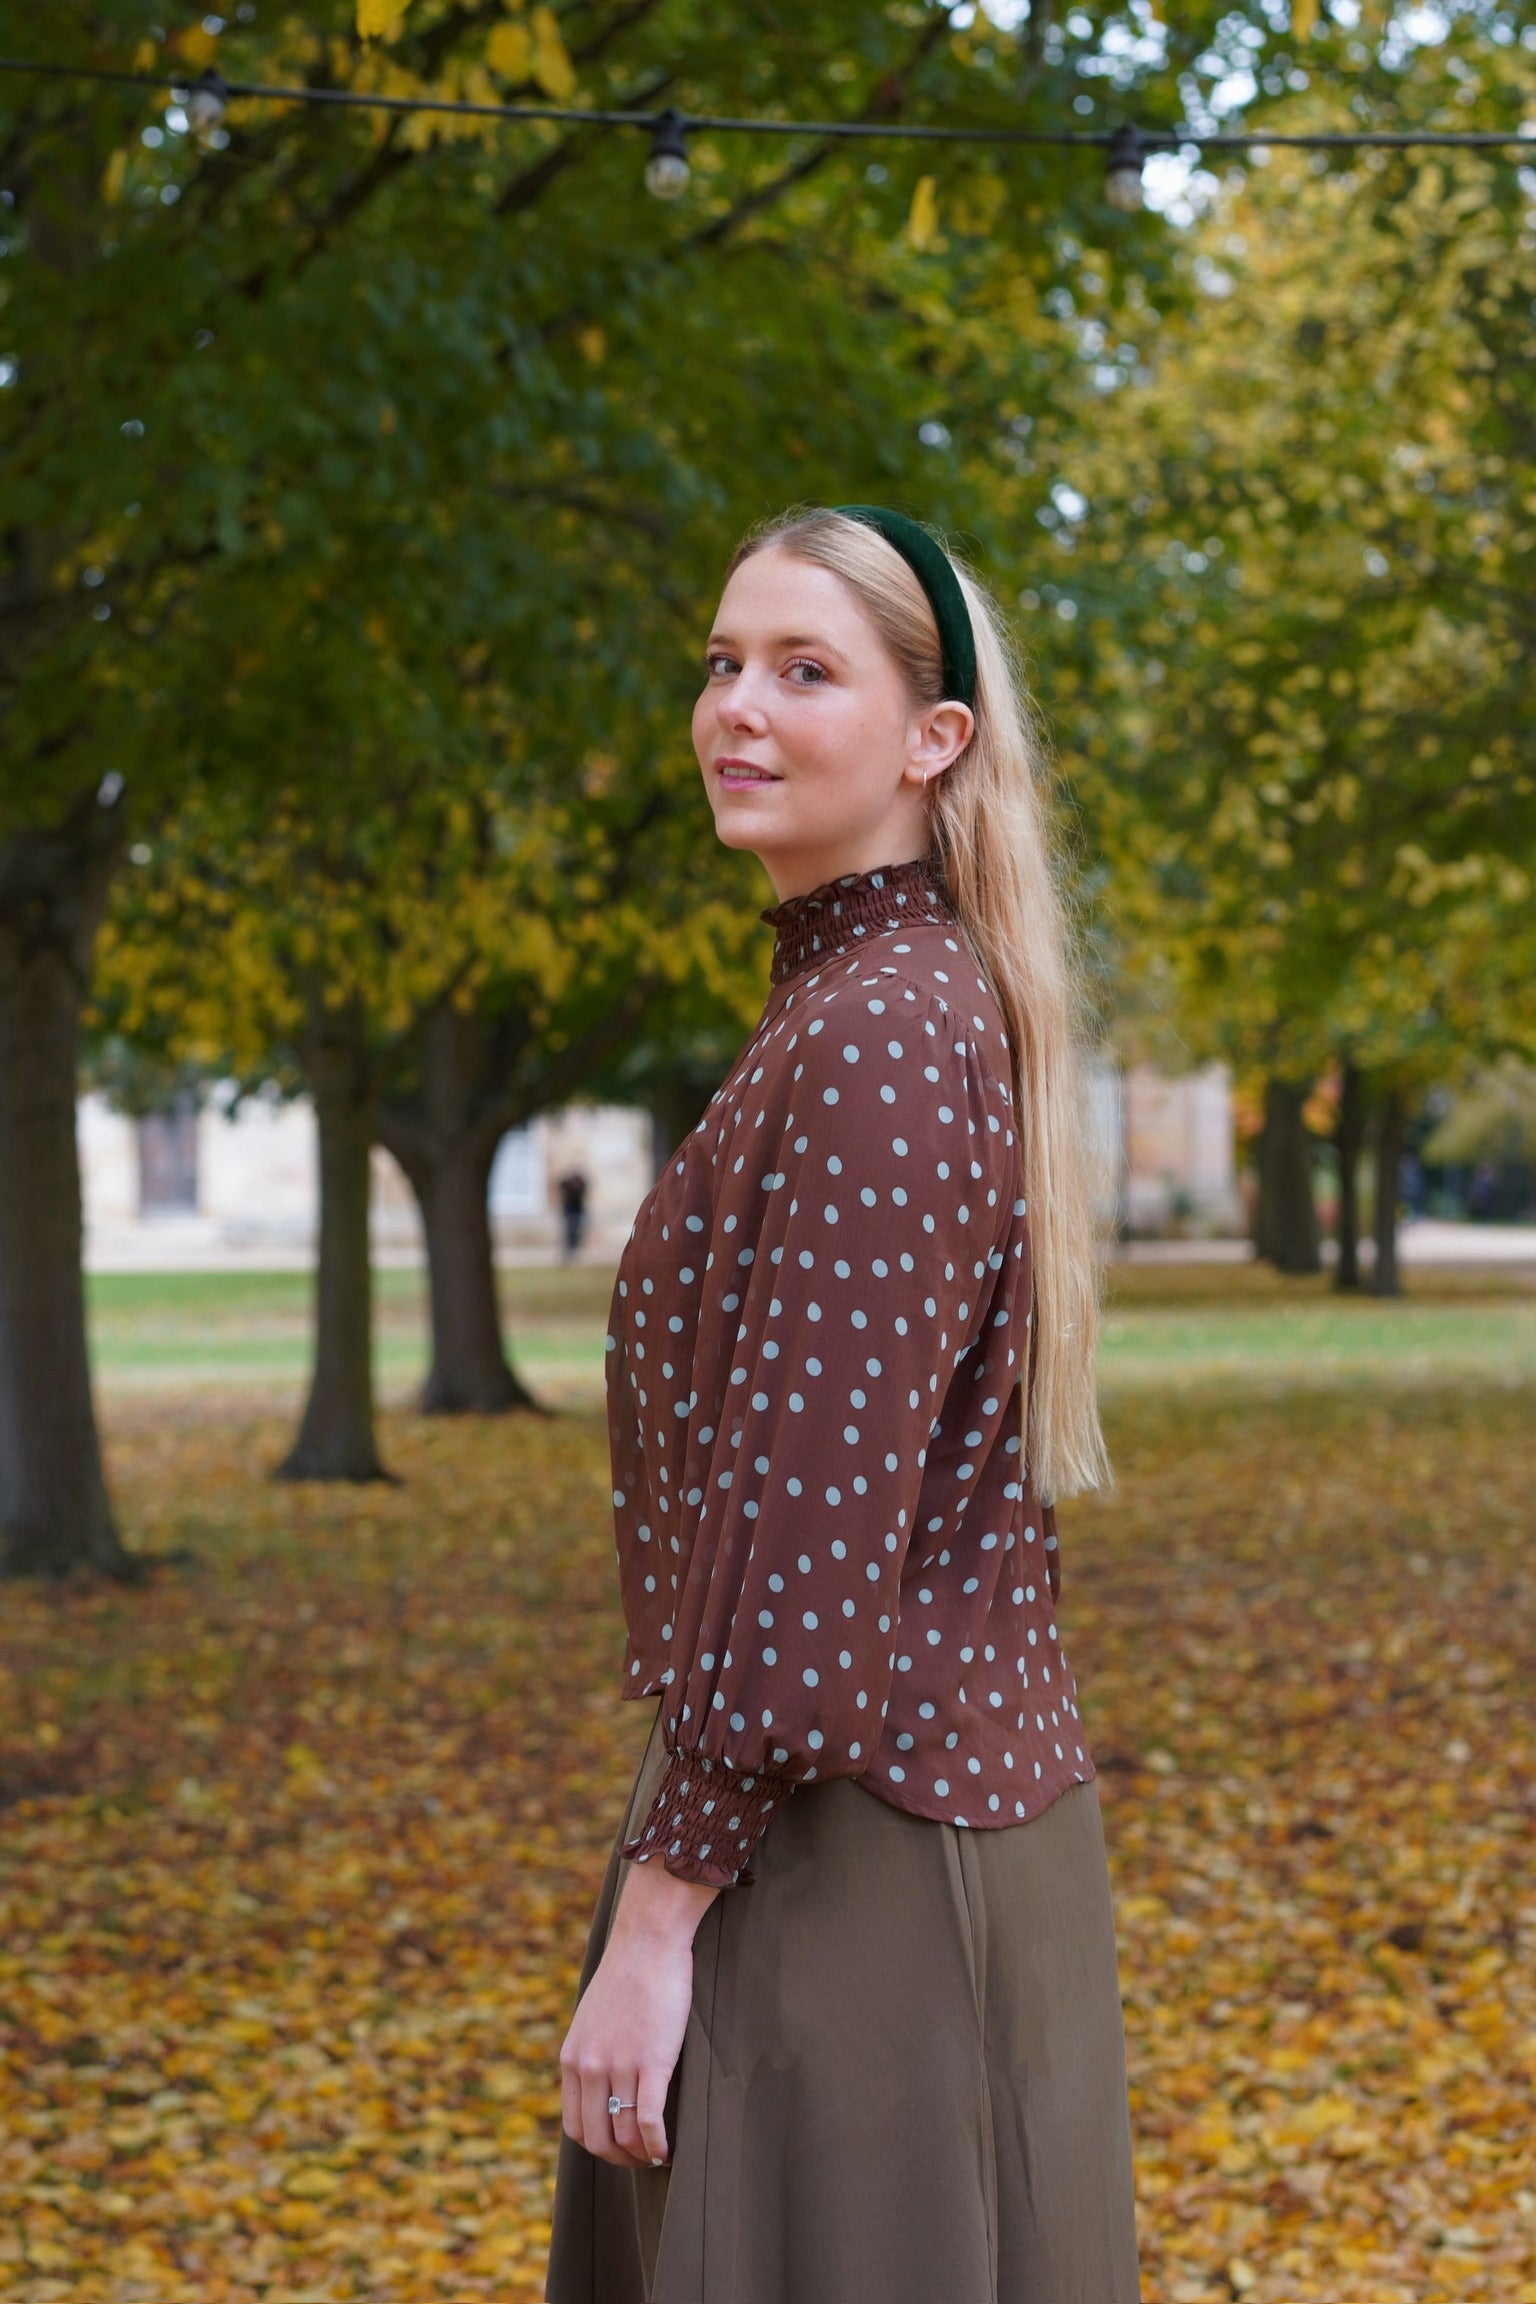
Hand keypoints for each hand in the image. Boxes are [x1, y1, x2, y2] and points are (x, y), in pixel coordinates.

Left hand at [560, 1858, 719, 2168]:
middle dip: (619, 2159)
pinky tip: (669, 2151)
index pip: (574, 2127)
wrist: (647, 1941)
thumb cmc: (627, 1976)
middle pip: (597, 2139)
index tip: (619, 2148)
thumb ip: (591, 2054)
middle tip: (641, 2161)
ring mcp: (619, 2065)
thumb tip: (601, 2089)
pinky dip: (658, 2146)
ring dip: (641, 2156)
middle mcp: (590, 2067)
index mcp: (572, 2059)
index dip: (597, 2146)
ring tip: (658, 2156)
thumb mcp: (592, 2019)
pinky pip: (650, 2121)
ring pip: (625, 2134)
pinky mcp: (652, 2061)